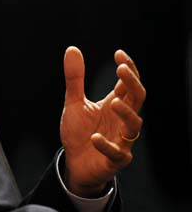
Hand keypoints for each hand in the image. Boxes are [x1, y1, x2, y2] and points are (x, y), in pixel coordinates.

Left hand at [60, 46, 145, 196]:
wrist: (75, 163)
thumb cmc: (79, 132)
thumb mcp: (74, 103)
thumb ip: (75, 79)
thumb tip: (72, 48)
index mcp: (116, 104)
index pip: (129, 84)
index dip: (128, 69)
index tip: (118, 54)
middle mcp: (122, 119)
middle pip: (137, 99)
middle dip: (132, 84)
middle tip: (121, 69)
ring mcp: (122, 139)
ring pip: (134, 125)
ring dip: (126, 113)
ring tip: (114, 102)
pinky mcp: (115, 159)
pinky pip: (117, 152)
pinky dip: (106, 145)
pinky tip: (95, 137)